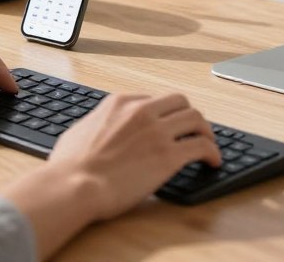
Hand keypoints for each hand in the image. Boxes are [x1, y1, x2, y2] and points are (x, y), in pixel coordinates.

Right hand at [48, 92, 221, 218]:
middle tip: (192, 130)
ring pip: (196, 119)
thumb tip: (98, 130)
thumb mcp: (80, 130)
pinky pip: (202, 146)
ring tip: (208, 144)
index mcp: (120, 103)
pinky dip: (212, 152)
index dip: (163, 113)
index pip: (153, 99)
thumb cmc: (70, 165)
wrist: (75, 184)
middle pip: (180, 102)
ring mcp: (157, 132)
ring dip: (205, 131)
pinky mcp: (169, 156)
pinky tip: (213, 162)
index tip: (167, 125)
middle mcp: (142, 111)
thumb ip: (96, 124)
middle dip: (188, 115)